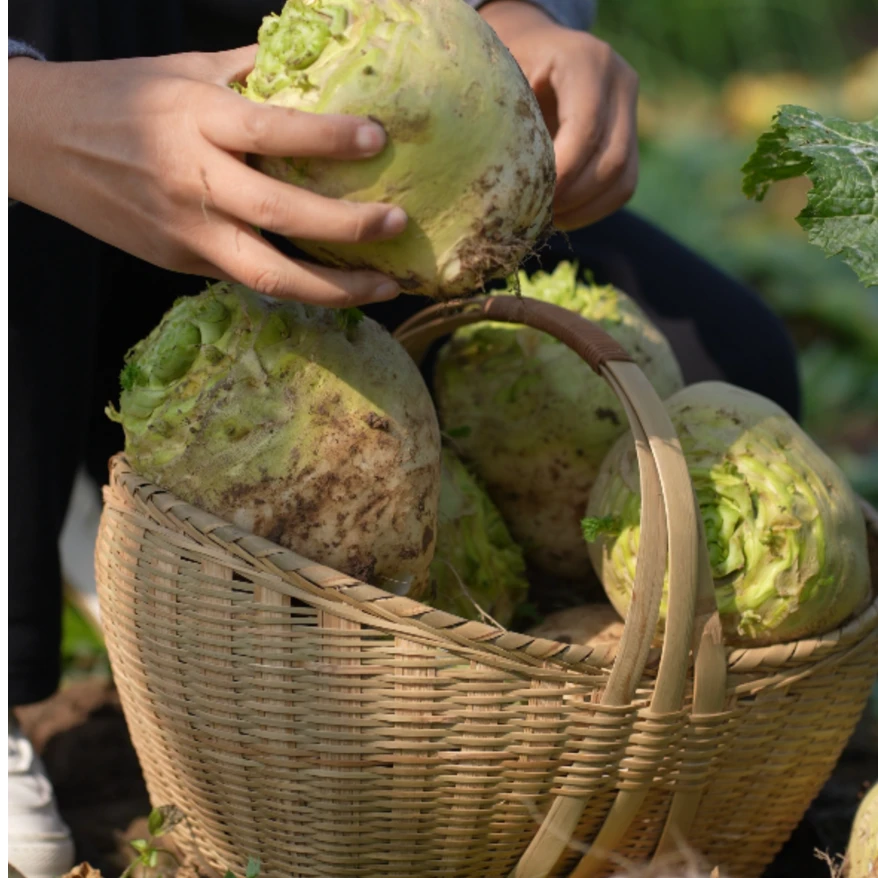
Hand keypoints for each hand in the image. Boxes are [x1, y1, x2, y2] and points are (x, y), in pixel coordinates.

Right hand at [7, 48, 406, 305]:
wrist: (36, 143)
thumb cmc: (115, 98)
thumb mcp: (181, 70)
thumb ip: (248, 74)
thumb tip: (313, 66)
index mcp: (194, 119)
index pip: (271, 130)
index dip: (329, 136)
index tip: (378, 137)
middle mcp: (193, 181)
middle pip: (282, 215)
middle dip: (348, 226)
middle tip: (398, 224)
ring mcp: (186, 232)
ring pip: (270, 274)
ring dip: (335, 288)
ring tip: (383, 288)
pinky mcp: (180, 262)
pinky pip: (248, 277)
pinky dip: (297, 285)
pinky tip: (336, 285)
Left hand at [480, 1, 638, 229]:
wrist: (531, 50)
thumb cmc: (505, 70)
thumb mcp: (499, 85)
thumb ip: (505, 124)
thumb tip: (500, 189)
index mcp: (585, 61)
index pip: (586, 129)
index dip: (562, 173)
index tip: (530, 200)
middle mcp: (619, 81)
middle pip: (612, 159)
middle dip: (572, 197)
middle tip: (534, 217)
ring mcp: (631, 109)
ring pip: (623, 178)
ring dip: (583, 209)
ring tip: (545, 219)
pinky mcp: (631, 136)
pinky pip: (622, 186)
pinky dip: (592, 209)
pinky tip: (560, 214)